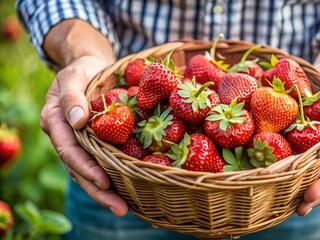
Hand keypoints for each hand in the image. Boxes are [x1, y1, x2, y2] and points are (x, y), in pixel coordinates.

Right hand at [40, 56, 128, 215]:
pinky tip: (127, 191)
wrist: (89, 68)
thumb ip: (73, 96)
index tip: (105, 181)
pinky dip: (112, 178)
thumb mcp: (75, 75)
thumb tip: (78, 120)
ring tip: (125, 208)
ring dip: (105, 192)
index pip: (69, 150)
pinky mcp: (92, 144)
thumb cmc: (82, 70)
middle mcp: (64, 137)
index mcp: (54, 121)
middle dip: (99, 190)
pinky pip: (99, 164)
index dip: (86, 167)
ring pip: (88, 172)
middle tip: (121, 208)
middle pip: (79, 169)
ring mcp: (78, 143)